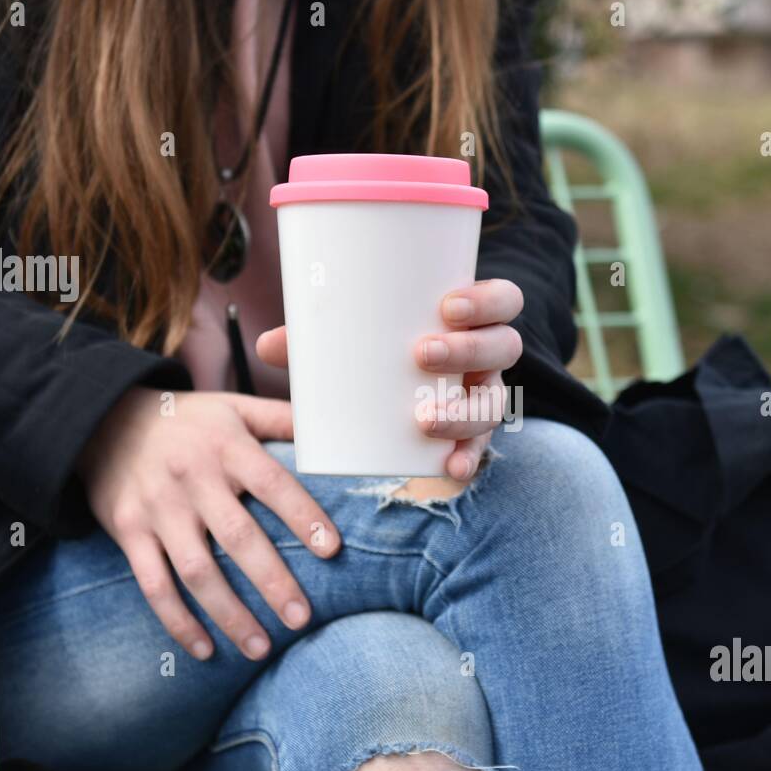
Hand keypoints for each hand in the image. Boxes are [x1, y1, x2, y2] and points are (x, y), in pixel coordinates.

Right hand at [77, 388, 339, 661]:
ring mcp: (159, 509)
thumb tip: (330, 429)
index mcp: (226, 447)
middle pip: (237, 537)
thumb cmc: (186, 421)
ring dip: (229, 614)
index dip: (303, 516)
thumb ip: (282, 418)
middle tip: (301, 617)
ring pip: (197, 571)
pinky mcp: (129, 533)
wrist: (103, 421)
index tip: (332, 550)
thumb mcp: (233, 407)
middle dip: (271, 581)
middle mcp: (192, 479)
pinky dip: (178, 621)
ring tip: (260, 647)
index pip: (273, 483)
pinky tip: (204, 649)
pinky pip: (154, 585)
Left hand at [256, 278, 523, 480]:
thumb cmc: (378, 352)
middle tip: (422, 354)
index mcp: (470, 320)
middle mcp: (487, 357)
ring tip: (424, 418)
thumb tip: (265, 345)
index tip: (447, 305)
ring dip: (464, 411)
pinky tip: (452, 470)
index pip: (503, 299)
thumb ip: (315, 339)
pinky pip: (480, 450)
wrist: (395, 406)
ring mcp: (483, 397)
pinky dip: (467, 460)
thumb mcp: (352, 341)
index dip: (486, 300)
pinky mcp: (472, 436)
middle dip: (468, 350)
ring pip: (494, 402)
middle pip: (504, 346)